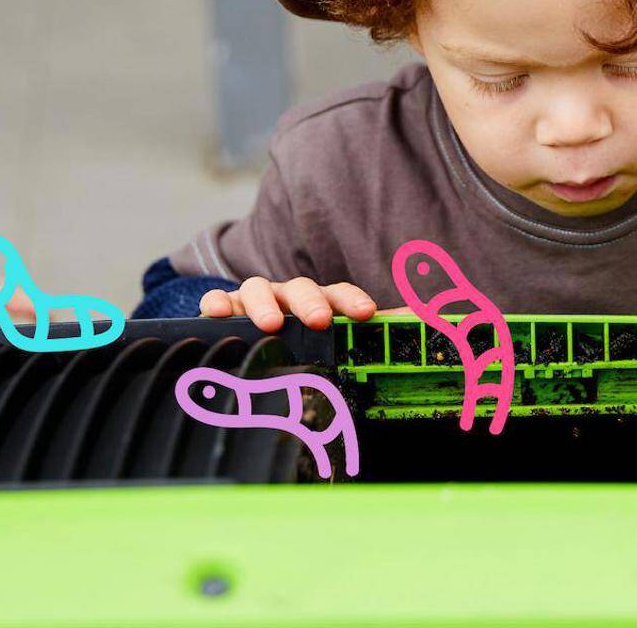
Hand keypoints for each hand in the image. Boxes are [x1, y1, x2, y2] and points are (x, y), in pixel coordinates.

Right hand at [200, 276, 377, 331]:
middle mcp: (288, 299)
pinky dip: (217, 303)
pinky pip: (219, 301)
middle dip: (310, 302)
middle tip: (318, 321)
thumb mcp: (335, 347)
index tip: (366, 313)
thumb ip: (373, 338)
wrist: (249, 348)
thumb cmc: (300, 348)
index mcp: (319, 305)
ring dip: (265, 303)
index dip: (352, 301)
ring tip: (271, 324)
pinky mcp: (224, 310)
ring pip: (259, 288)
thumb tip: (421, 323)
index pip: (339, 295)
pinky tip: (215, 313)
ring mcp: (255, 302)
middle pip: (300, 288)